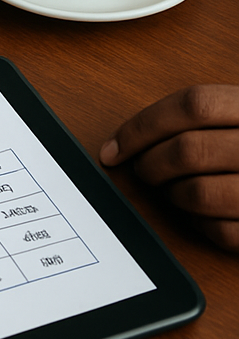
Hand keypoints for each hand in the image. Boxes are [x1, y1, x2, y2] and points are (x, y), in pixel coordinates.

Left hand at [100, 85, 238, 251]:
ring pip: (199, 194)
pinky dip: (203, 227)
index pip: (192, 105)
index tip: (113, 149)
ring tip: (176, 192)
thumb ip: (202, 118)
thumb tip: (125, 143)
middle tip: (144, 171)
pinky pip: (225, 233)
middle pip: (188, 150)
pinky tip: (206, 216)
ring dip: (174, 197)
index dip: (142, 126)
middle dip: (151, 165)